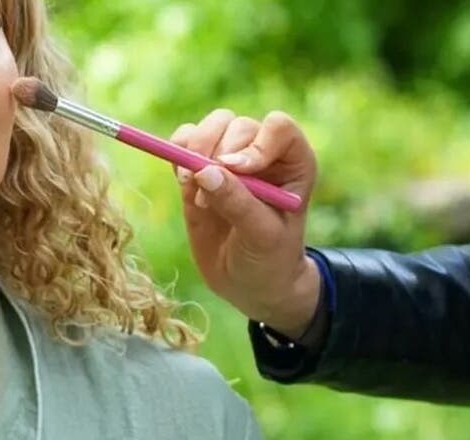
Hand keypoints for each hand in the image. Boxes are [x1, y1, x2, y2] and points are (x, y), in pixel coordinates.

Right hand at [170, 109, 319, 337]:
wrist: (248, 283)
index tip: (239, 172)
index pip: (277, 127)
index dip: (255, 144)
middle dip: (216, 153)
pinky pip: (183, 142)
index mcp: (293, 162)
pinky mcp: (200, 169)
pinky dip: (176, 154)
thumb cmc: (269, 259)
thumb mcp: (260, 235)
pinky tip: (183, 182)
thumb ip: (237, 202)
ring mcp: (228, 159)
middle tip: (208, 192)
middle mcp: (262, 153)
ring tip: (194, 190)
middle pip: (235, 126)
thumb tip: (203, 171)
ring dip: (195, 151)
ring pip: (209, 127)